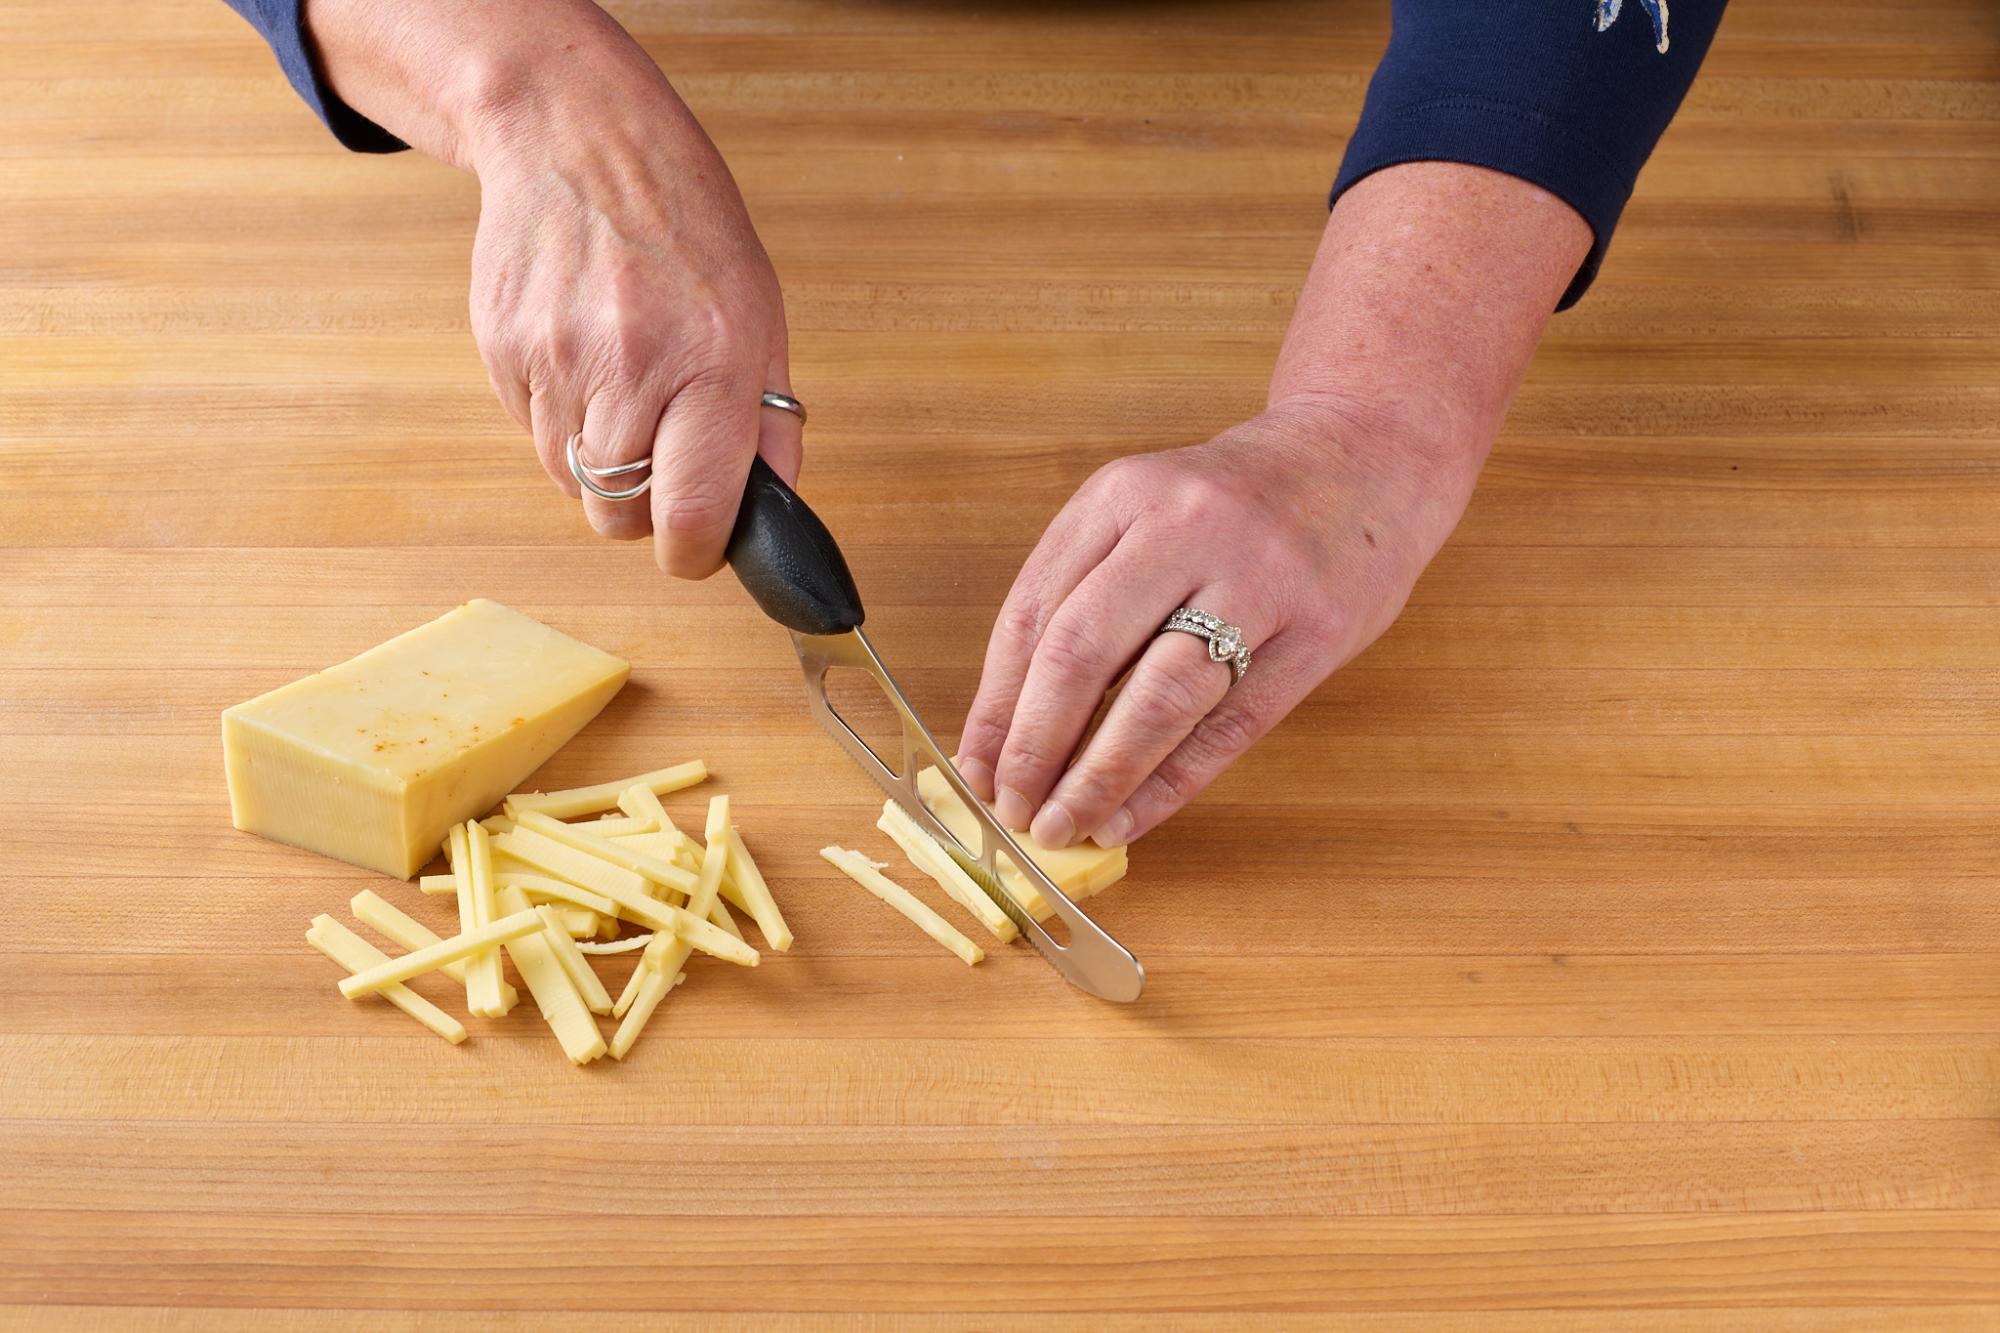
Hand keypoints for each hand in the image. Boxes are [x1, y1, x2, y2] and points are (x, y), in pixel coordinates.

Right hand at [467, 73, 793, 575]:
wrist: (581, 142)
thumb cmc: (685, 229)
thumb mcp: (760, 317)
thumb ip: (769, 424)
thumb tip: (768, 512)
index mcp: (712, 364)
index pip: (692, 515)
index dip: (694, 554)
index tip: (698, 548)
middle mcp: (631, 367)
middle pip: (619, 518)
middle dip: (645, 510)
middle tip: (663, 455)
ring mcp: (556, 360)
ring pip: (571, 483)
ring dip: (600, 462)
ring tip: (624, 386)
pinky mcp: (503, 352)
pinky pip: (533, 435)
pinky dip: (562, 419)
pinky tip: (583, 356)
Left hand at [954, 395, 1481, 848]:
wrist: (1368, 457)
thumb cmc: (1236, 503)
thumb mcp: (1145, 514)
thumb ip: (1083, 597)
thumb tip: (1009, 724)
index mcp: (1125, 493)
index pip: (1034, 612)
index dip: (995, 703)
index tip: (972, 768)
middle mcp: (1186, 527)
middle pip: (1083, 653)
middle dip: (1034, 744)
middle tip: (1010, 806)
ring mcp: (1259, 579)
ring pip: (1158, 698)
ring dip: (1098, 776)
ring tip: (1062, 824)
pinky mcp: (1316, 633)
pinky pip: (1228, 727)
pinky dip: (1170, 783)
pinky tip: (1131, 818)